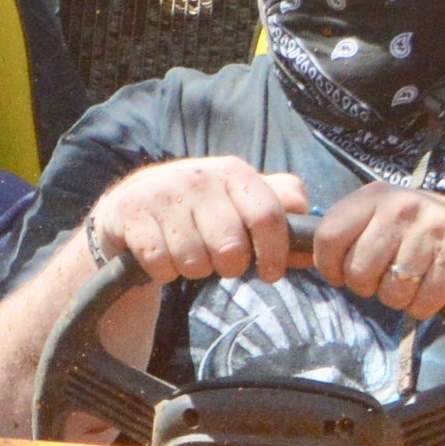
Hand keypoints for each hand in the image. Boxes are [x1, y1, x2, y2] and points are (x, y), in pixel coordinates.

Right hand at [83, 157, 307, 284]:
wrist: (132, 205)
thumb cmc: (200, 209)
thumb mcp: (241, 201)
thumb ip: (280, 212)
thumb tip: (313, 240)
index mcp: (233, 172)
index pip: (268, 216)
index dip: (275, 252)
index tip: (272, 273)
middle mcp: (199, 177)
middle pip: (231, 248)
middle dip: (230, 267)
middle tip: (220, 262)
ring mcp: (162, 195)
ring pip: (194, 261)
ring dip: (194, 269)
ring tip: (189, 255)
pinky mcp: (131, 216)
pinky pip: (160, 264)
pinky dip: (163, 271)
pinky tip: (162, 256)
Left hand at [314, 178, 444, 325]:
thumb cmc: (421, 235)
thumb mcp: (382, 220)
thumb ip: (347, 233)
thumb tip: (298, 256)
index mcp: (375, 197)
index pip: (328, 237)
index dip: (329, 267)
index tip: (342, 275)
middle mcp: (402, 206)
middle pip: (357, 271)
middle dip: (369, 288)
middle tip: (388, 279)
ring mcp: (432, 228)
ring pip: (391, 290)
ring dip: (401, 298)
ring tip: (415, 281)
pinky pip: (422, 301)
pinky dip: (425, 306)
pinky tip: (436, 288)